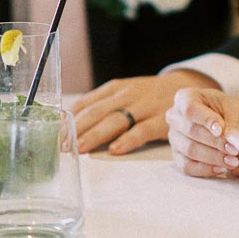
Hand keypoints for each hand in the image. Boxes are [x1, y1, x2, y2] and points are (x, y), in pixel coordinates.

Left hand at [72, 71, 219, 154]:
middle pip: (98, 112)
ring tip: (81, 148)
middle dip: (77, 128)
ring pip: (116, 120)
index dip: (69, 119)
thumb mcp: (124, 92)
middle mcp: (127, 95)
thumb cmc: (148, 95)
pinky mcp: (161, 119)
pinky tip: (116, 149)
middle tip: (60, 144)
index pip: (87, 103)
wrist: (186, 87)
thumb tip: (69, 121)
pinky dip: (129, 140)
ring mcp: (144, 106)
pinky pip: (143, 130)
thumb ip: (100, 105)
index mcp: (115, 88)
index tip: (52, 133)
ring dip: (97, 134)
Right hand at [166, 86, 238, 178]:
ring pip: (189, 150)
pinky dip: (206, 169)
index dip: (205, 120)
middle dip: (215, 142)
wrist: (233, 122)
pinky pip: (187, 166)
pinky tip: (222, 168)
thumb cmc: (232, 112)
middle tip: (234, 150)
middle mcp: (174, 116)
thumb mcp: (236, 111)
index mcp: (185, 98)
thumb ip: (232, 123)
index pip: (190, 109)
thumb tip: (228, 138)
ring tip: (233, 161)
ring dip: (213, 157)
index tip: (221, 131)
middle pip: (191, 131)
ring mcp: (174, 137)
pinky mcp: (178, 155)